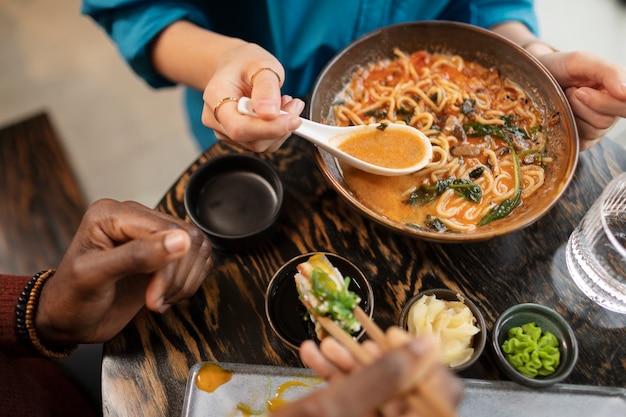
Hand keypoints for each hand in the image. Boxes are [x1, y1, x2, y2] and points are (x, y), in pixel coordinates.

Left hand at [34, 199, 212, 344]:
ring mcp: (152, 235)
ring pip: (198, 248)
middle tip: (156, 300)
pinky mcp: (165, 253)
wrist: (68, 321)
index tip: (153, 297)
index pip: (167, 230)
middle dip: (177, 277)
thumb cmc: (71, 299)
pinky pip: (198, 260)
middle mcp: (136, 218)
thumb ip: (136, 256)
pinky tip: (166, 296)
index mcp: (114, 214)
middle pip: (188, 237)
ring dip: (184, 282)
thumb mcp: (95, 277)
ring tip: (159, 299)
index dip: (167, 267)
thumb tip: (180, 240)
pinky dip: (189, 283)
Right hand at [200, 42, 304, 152]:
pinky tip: (278, 112)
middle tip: (294, 104)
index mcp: (216, 97)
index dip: (269, 129)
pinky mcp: (238, 138)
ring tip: (286, 103)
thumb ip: (266, 88)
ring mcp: (225, 132)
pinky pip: (263, 143)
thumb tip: (270, 113)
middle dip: (280, 126)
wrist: (234, 66)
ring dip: (281, 128)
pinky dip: (277, 130)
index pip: (239, 127)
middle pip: (251, 140)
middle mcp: (216, 119)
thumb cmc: (244, 63)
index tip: (293, 120)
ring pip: (260, 144)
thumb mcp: (260, 64)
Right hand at [278, 328, 461, 416]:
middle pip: (404, 388)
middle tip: (350, 342)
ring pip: (376, 391)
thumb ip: (383, 375)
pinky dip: (336, 379)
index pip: (442, 394)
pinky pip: (357, 400)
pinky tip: (315, 358)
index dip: (420, 360)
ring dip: (348, 364)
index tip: (394, 336)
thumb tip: (427, 344)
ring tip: (323, 346)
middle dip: (372, 358)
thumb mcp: (335, 408)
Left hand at [538, 51, 625, 149]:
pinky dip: (566, 125)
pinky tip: (561, 112)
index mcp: (619, 91)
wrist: (533, 78)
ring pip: (593, 131)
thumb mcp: (582, 61)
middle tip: (572, 91)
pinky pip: (580, 140)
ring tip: (565, 98)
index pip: (625, 105)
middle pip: (608, 120)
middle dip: (584, 104)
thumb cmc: (559, 67)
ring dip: (572, 112)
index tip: (581, 90)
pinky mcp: (582, 141)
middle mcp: (612, 111)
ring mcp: (597, 128)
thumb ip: (609, 73)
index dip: (605, 102)